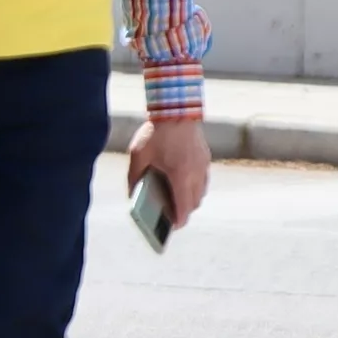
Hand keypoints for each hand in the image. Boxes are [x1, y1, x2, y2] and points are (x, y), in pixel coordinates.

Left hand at [126, 114, 210, 229]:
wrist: (176, 109)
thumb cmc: (155, 133)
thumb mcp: (138, 156)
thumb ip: (134, 177)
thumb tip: (132, 194)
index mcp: (180, 176)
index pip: (184, 206)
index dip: (179, 220)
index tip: (173, 227)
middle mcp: (196, 174)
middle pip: (194, 202)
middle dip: (184, 211)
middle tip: (171, 215)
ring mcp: (203, 166)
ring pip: (201, 192)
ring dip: (191, 199)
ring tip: (176, 201)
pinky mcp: (205, 158)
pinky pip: (203, 180)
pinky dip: (195, 186)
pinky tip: (182, 183)